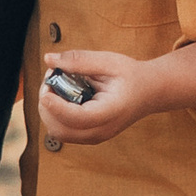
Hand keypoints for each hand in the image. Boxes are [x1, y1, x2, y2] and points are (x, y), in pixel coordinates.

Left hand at [38, 42, 195, 143]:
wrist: (149, 92)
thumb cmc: (131, 75)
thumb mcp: (109, 62)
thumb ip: (79, 60)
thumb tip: (49, 59)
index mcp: (110, 112)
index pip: (77, 118)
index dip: (57, 106)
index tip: (46, 89)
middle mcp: (102, 130)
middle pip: (61, 130)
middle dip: (47, 106)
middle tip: (51, 78)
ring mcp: (95, 136)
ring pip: (58, 132)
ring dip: (49, 110)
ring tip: (56, 84)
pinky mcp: (89, 135)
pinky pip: (64, 130)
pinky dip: (56, 114)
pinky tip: (63, 94)